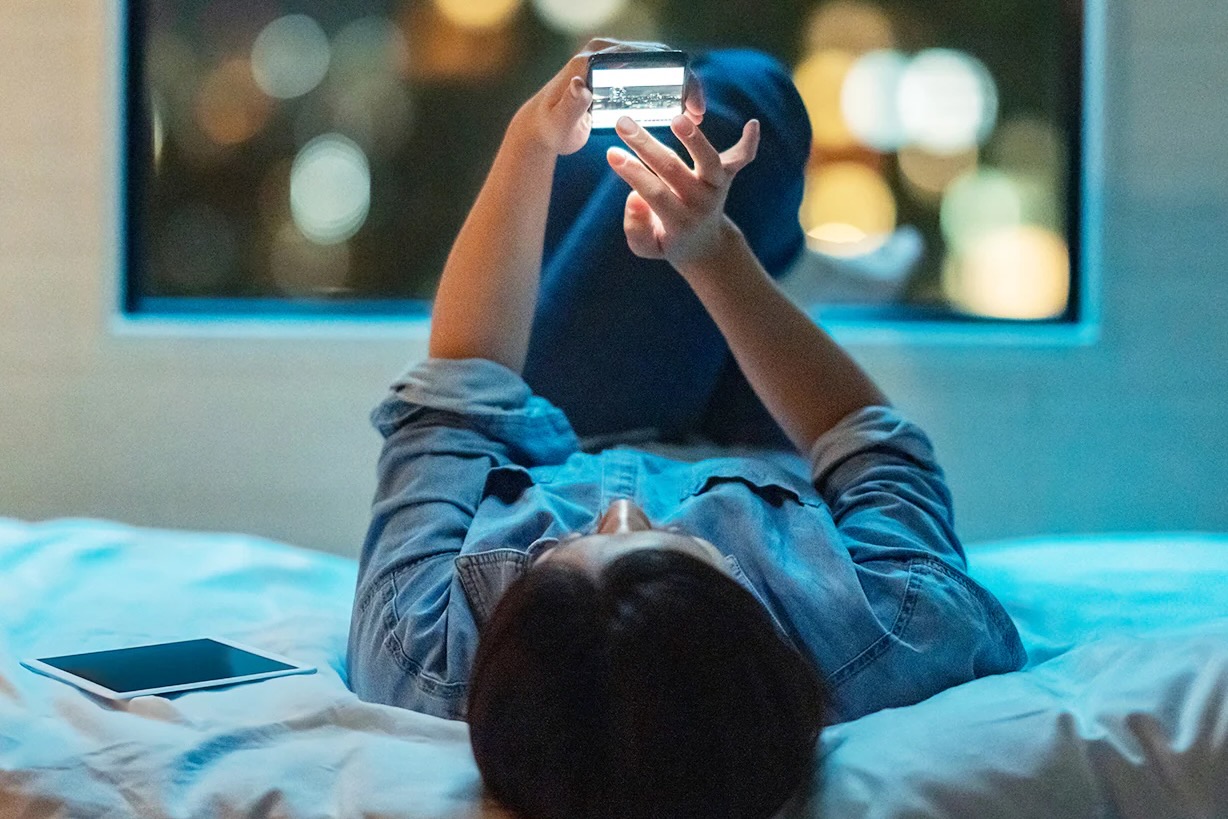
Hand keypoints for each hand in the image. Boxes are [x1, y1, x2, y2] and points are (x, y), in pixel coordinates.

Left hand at [513, 38, 705, 156]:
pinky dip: (670, 89)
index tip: (692, 103)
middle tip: (700, 112)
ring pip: (658, 66)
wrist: (540, 128)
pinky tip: (682, 112)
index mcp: (595, 59)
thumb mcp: (558, 123)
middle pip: (658, 58)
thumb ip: (568, 105)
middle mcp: (605, 51)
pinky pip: (651, 74)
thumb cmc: (549, 129)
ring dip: (681, 85)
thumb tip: (579, 84)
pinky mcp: (617, 71)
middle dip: (685, 81)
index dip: (675, 76)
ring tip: (696, 114)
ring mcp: (612, 60)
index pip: (645, 58)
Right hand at [606, 113, 759, 271]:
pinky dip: (749, 143)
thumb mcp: (647, 247)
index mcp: (679, 222)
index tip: (612, 153)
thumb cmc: (668, 240)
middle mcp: (701, 202)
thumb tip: (634, 198)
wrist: (705, 245)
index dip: (633, 174)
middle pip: (673, 170)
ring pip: (710, 162)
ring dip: (695, 139)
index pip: (655, 194)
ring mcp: (717, 187)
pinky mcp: (727, 176)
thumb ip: (636, 229)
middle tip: (623, 123)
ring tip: (677, 117)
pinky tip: (752, 125)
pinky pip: (741, 159)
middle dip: (646, 146)